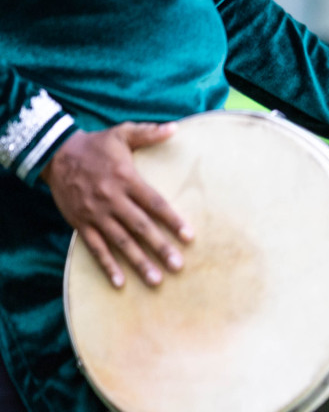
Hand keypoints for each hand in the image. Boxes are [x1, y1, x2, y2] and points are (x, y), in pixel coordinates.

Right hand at [40, 123, 192, 288]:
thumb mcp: (122, 133)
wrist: (55, 155)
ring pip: (120, 243)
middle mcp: (112, 200)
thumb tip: (175, 128)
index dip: (172, 220)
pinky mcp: (80, 224)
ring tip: (156, 280)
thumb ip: (149, 133)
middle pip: (140, 228)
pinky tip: (119, 283)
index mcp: (126, 179)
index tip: (190, 236)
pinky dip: (107, 266)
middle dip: (160, 248)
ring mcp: (95, 214)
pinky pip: (95, 249)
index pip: (154, 203)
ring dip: (138, 262)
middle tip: (178, 266)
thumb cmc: (96, 145)